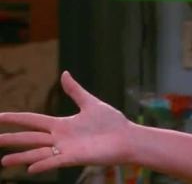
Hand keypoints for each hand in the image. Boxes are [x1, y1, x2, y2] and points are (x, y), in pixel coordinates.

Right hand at [0, 71, 133, 172]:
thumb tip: (64, 73)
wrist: (127, 137)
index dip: (16, 119)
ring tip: (3, 162)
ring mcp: (66, 149)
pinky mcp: (75, 158)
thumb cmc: (111, 122)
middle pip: (30, 138)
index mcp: (61, 124)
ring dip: (21, 158)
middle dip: (11, 140)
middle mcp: (60, 138)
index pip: (32, 121)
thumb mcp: (91, 103)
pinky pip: (55, 162)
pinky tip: (30, 169)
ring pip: (38, 153)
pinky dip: (43, 164)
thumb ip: (75, 91)